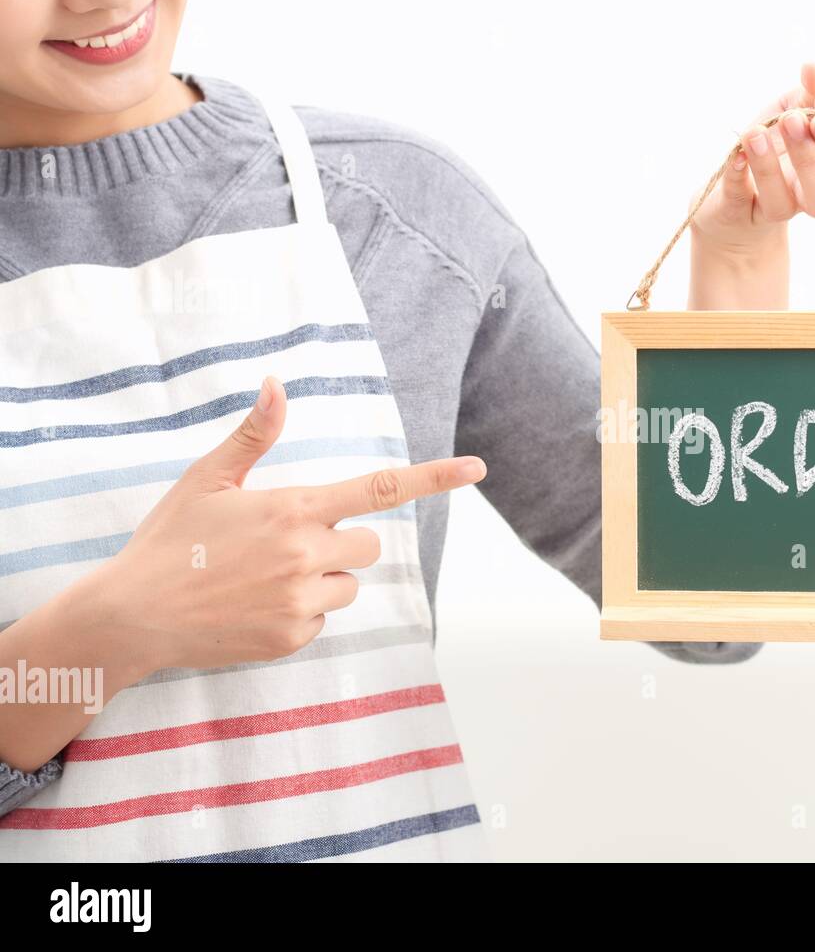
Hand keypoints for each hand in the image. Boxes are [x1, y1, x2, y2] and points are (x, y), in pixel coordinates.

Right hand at [94, 376, 485, 674]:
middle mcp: (305, 554)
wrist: (131, 616)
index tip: (477, 468)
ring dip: (323, 578)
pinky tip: (255, 605)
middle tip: (288, 542)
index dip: (435, 477)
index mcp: (293, 508)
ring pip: (349, 584)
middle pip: (368, 544)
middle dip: (341, 541)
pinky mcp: (293, 637)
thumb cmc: (168, 540)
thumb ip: (253, 436)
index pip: (381, 489)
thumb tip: (277, 383)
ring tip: (264, 576)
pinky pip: (323, 618)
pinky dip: (301, 611)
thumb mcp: (206, 479)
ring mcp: (301, 600)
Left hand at [693, 63, 814, 253]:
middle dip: (810, 160)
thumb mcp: (794, 109)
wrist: (730, 197)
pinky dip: (736, 177)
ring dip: (769, 168)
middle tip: (790, 121)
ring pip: (780, 204)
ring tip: (754, 134)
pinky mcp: (737, 213)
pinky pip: (738, 200)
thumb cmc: (772, 146)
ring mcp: (771, 208)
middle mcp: (803, 194)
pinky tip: (735, 155)